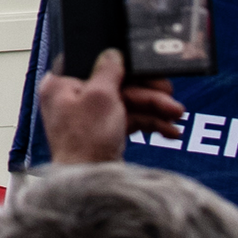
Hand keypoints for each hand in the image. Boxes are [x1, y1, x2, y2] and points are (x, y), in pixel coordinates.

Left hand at [34, 51, 188, 168]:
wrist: (93, 184)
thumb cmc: (85, 143)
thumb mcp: (100, 96)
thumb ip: (109, 70)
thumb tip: (113, 53)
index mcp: (61, 86)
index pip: (93, 64)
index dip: (121, 65)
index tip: (143, 67)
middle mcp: (72, 100)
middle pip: (115, 85)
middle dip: (147, 92)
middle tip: (168, 93)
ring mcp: (88, 119)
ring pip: (126, 104)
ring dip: (154, 108)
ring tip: (176, 114)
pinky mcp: (102, 135)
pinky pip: (128, 121)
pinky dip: (149, 124)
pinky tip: (168, 130)